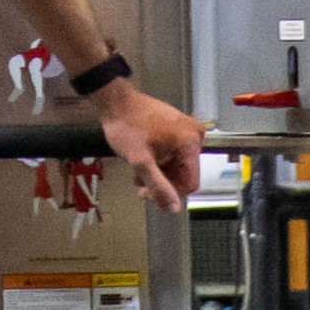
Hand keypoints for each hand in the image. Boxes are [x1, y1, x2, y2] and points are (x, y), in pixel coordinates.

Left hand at [91, 81, 203, 209]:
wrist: (116, 102)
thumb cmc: (126, 124)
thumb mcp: (141, 161)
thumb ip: (159, 186)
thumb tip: (173, 207)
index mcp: (190, 142)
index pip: (191, 182)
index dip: (172, 193)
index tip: (152, 195)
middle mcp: (193, 135)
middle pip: (184, 174)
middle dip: (163, 182)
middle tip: (142, 186)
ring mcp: (186, 130)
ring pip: (178, 165)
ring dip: (160, 173)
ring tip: (139, 174)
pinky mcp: (178, 128)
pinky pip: (175, 153)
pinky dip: (161, 161)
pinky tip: (145, 162)